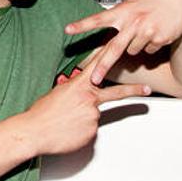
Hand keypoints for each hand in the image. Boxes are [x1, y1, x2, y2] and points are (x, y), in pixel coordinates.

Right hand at [22, 54, 149, 155]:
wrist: (34, 132)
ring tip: (65, 122)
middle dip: (134, 91)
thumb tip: (74, 87)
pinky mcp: (92, 132)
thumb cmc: (40, 113)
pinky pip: (89, 130)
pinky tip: (68, 131)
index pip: (98, 66)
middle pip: (115, 93)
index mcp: (78, 86)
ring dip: (82, 118)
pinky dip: (80, 130)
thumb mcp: (56, 93)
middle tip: (147, 90)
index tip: (122, 48)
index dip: (111, 56)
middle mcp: (89, 99)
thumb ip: (70, 89)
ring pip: (93, 115)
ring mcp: (92, 116)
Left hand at [65, 0, 181, 83]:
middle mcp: (133, 22)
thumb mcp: (132, 4)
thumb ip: (120, 18)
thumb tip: (110, 32)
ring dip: (136, 45)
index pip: (98, 19)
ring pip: (133, 51)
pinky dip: (152, 45)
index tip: (68, 29)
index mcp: (123, 12)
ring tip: (145, 30)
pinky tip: (157, 32)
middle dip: (103, 67)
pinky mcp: (158, 40)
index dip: (82, 25)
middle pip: (114, 49)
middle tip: (93, 79)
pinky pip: (150, 50)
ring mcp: (145, 32)